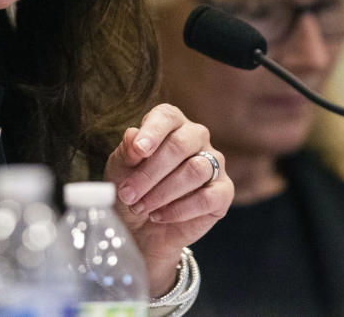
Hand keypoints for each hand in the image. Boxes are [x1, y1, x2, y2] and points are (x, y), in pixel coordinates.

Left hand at [104, 103, 232, 294]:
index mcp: (170, 124)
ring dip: (163, 192)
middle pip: (180, 145)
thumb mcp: (120, 168)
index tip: (139, 150)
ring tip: (141, 207)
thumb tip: (133, 135)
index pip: (166, 116)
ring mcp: (213, 163)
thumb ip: (127, 150)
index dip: (153, 132)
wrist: (139, 227)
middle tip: (128, 194)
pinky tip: (159, 216)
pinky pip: (208, 198)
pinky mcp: (223, 192)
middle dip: (151, 172)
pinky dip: (179, 209)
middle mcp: (195, 138)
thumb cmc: (131, 188)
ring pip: (196, 170)